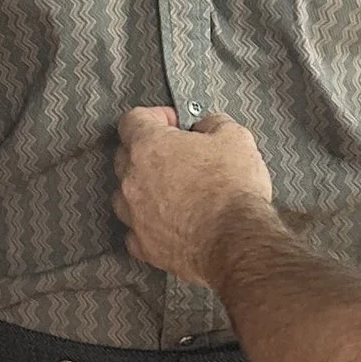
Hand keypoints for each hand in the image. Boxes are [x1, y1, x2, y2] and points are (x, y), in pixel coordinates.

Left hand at [113, 107, 276, 284]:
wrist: (235, 241)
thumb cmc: (232, 192)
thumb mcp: (235, 138)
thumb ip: (213, 123)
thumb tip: (208, 126)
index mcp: (149, 147)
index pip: (133, 119)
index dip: (156, 116)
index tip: (173, 123)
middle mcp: (133, 180)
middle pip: (125, 156)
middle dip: (149, 151)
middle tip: (178, 155)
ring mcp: (135, 215)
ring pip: (125, 194)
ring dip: (143, 188)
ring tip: (171, 189)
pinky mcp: (144, 245)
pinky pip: (135, 229)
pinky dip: (147, 223)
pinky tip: (167, 220)